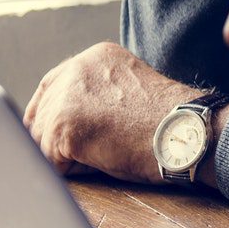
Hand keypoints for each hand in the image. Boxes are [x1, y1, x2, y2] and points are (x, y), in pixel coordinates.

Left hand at [22, 42, 201, 183]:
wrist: (186, 134)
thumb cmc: (168, 124)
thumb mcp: (129, 93)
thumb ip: (97, 95)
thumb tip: (64, 124)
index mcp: (95, 57)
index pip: (52, 85)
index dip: (47, 113)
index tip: (47, 134)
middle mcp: (76, 68)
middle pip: (41, 112)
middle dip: (52, 139)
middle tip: (77, 157)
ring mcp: (67, 96)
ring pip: (42, 137)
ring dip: (63, 155)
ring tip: (101, 155)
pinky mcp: (64, 125)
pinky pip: (49, 160)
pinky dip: (68, 170)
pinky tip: (99, 163)